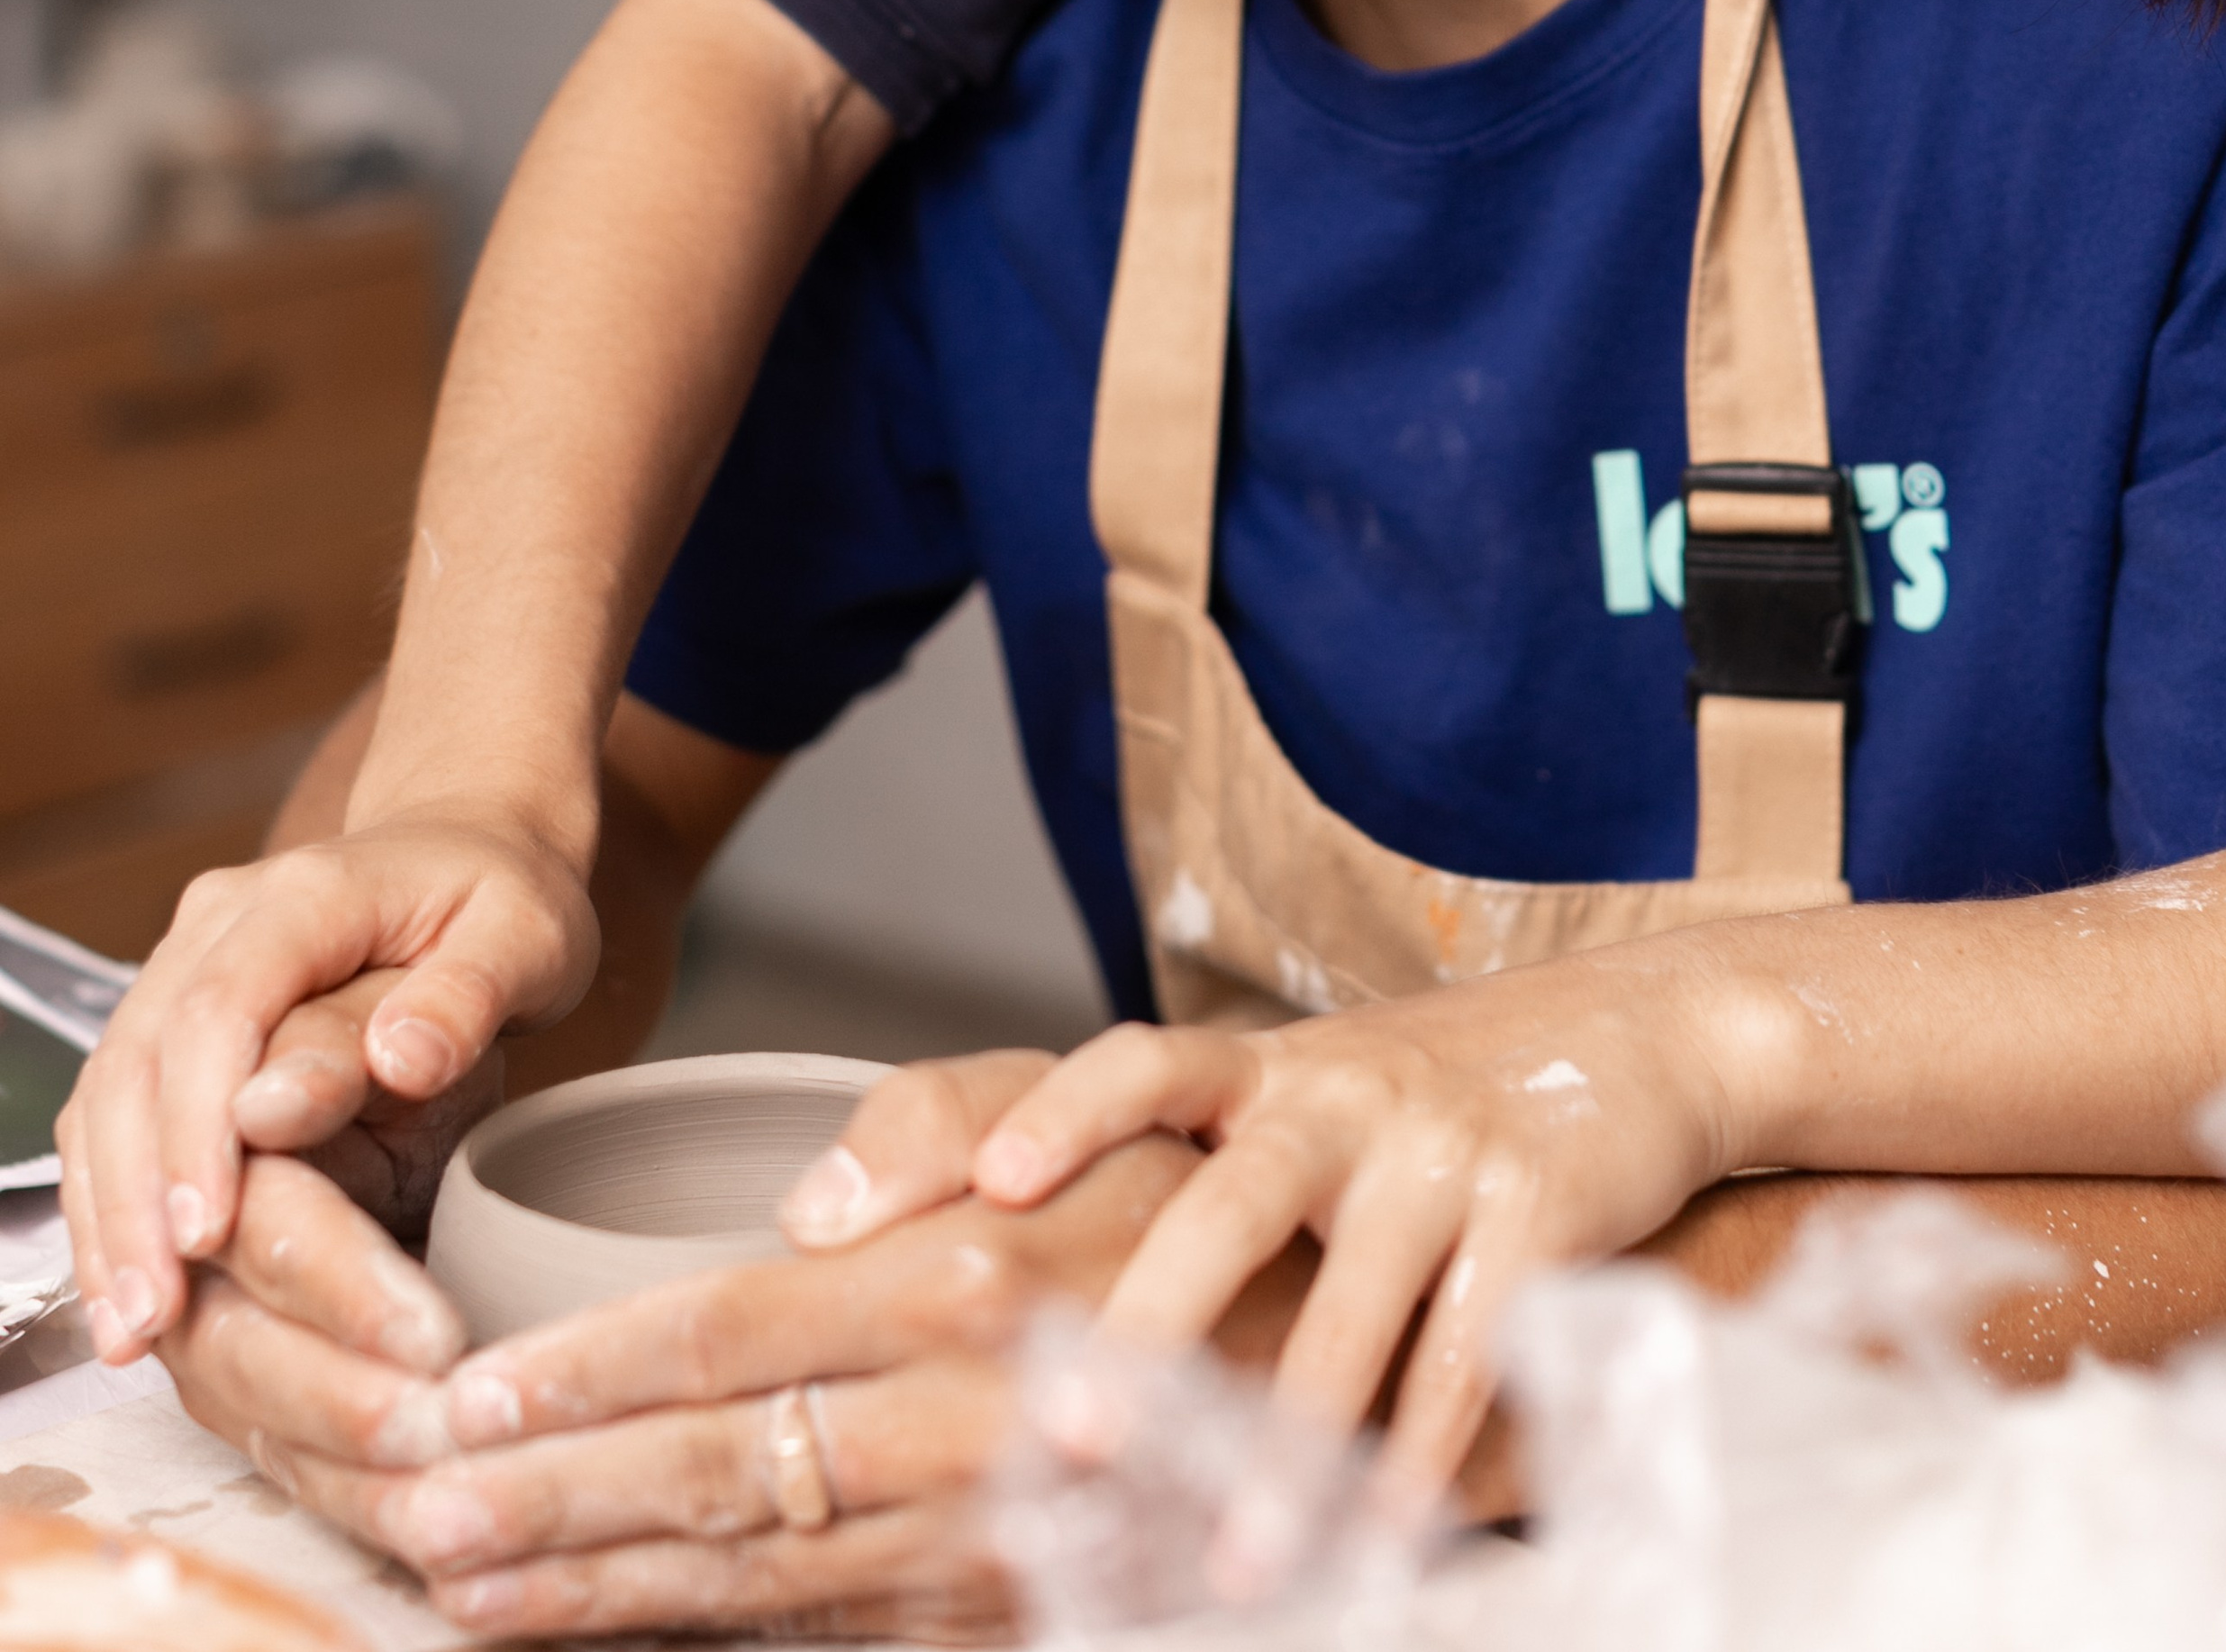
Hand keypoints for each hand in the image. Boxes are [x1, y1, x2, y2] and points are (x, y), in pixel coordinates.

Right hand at [61, 821, 588, 1357]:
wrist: (472, 848)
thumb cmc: (505, 901)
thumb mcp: (524, 939)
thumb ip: (462, 997)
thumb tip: (396, 1060)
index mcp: (308, 892)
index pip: (219, 1008)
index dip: (199, 1127)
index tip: (210, 1235)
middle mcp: (221, 921)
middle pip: (139, 1057)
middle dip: (137, 1195)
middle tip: (153, 1317)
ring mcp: (185, 964)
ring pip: (109, 1090)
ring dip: (112, 1212)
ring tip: (133, 1327)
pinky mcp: (174, 1017)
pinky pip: (115, 1110)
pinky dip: (114, 1199)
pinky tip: (131, 1287)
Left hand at [215, 1127, 1209, 1642]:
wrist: (1336, 1362)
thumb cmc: (1179, 1206)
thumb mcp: (1075, 1105)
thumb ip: (926, 1122)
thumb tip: (791, 1208)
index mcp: (958, 1282)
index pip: (717, 1335)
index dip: (577, 1373)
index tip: (461, 1393)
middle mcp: (955, 1423)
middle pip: (704, 1472)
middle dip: (542, 1501)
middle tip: (409, 1513)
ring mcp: (974, 1538)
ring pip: (743, 1575)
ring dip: (591, 1588)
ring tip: (463, 1585)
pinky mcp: (993, 1615)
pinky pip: (816, 1630)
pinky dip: (698, 1633)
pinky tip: (610, 1623)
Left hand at [828, 954, 1762, 1501]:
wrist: (1642, 1032)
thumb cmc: (1430, 1095)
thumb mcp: (1312, 1093)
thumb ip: (1196, 1158)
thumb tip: (1018, 1258)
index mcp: (1272, 1066)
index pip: (1142, 1064)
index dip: (1058, 1113)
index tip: (984, 1184)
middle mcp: (1345, 1093)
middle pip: (1231, 1200)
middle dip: (1150, 1320)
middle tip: (1074, 1425)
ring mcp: (1443, 1150)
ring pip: (1351, 1307)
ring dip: (1291, 1444)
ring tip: (1236, 1558)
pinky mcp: (1536, 1209)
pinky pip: (1469, 1351)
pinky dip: (1423, 1452)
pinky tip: (1382, 1531)